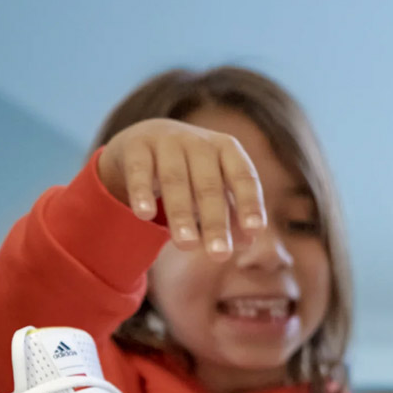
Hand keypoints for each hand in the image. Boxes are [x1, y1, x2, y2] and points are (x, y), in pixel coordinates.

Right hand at [97, 118, 265, 259]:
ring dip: (181, 214)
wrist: (145, 138)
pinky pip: (140, 170)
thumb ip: (232, 211)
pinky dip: (142, 192)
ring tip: (187, 245)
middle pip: (209, 185)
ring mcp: (167, 141)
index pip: (244, 176)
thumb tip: (248, 241)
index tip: (255, 230)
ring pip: (175, 179)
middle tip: (220, 255)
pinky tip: (145, 216)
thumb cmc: (191, 170)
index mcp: (227, 149)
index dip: (250, 202)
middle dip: (215, 221)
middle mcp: (200, 142)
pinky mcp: (136, 146)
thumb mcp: (214, 186)